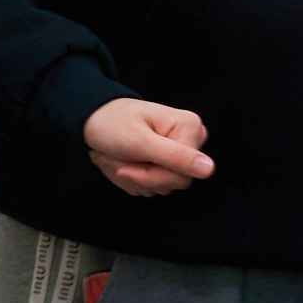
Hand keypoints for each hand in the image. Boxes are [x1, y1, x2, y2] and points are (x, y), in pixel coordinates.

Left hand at [83, 98, 212, 195]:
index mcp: (190, 128)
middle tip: (115, 159)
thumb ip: (174, 156)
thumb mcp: (138, 141)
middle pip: (175, 181)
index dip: (149, 176)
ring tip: (115, 158)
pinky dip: (132, 178)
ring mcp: (181, 151)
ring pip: (162, 185)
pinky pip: (154, 183)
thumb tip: (208, 170)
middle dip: (139, 176)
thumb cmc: (111, 123)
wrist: (93, 118)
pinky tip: (121, 162)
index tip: (123, 168)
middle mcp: (192, 139)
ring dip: (132, 177)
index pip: (182, 173)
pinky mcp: (168, 161)